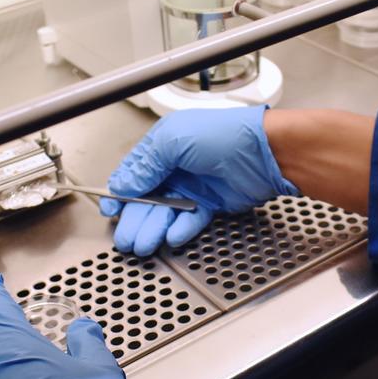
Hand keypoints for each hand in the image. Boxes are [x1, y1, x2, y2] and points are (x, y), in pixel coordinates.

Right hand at [100, 105, 298, 254]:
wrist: (266, 152)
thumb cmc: (225, 134)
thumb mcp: (173, 140)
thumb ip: (145, 164)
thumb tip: (123, 184)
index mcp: (164, 146)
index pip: (134, 172)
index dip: (120, 193)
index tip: (111, 210)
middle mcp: (177, 166)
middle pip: (148, 198)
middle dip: (135, 219)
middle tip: (126, 239)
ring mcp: (195, 186)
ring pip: (167, 212)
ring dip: (154, 228)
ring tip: (144, 244)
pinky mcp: (212, 203)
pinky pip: (191, 219)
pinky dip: (181, 228)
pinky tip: (172, 237)